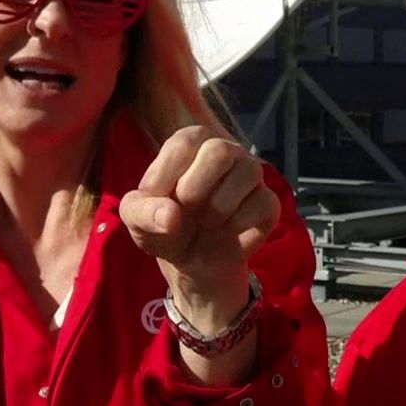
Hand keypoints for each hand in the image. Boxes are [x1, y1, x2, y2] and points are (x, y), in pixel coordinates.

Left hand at [119, 127, 278, 329]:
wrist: (193, 261)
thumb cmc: (164, 227)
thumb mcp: (137, 221)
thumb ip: (142, 213)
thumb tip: (171, 215)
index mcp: (191, 143)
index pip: (184, 143)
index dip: (166, 176)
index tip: (155, 202)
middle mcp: (225, 151)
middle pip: (220, 150)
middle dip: (196, 188)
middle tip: (186, 209)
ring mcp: (250, 175)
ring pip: (249, 172)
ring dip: (218, 207)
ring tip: (206, 222)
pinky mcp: (268, 203)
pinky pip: (263, 203)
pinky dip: (238, 224)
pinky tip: (226, 231)